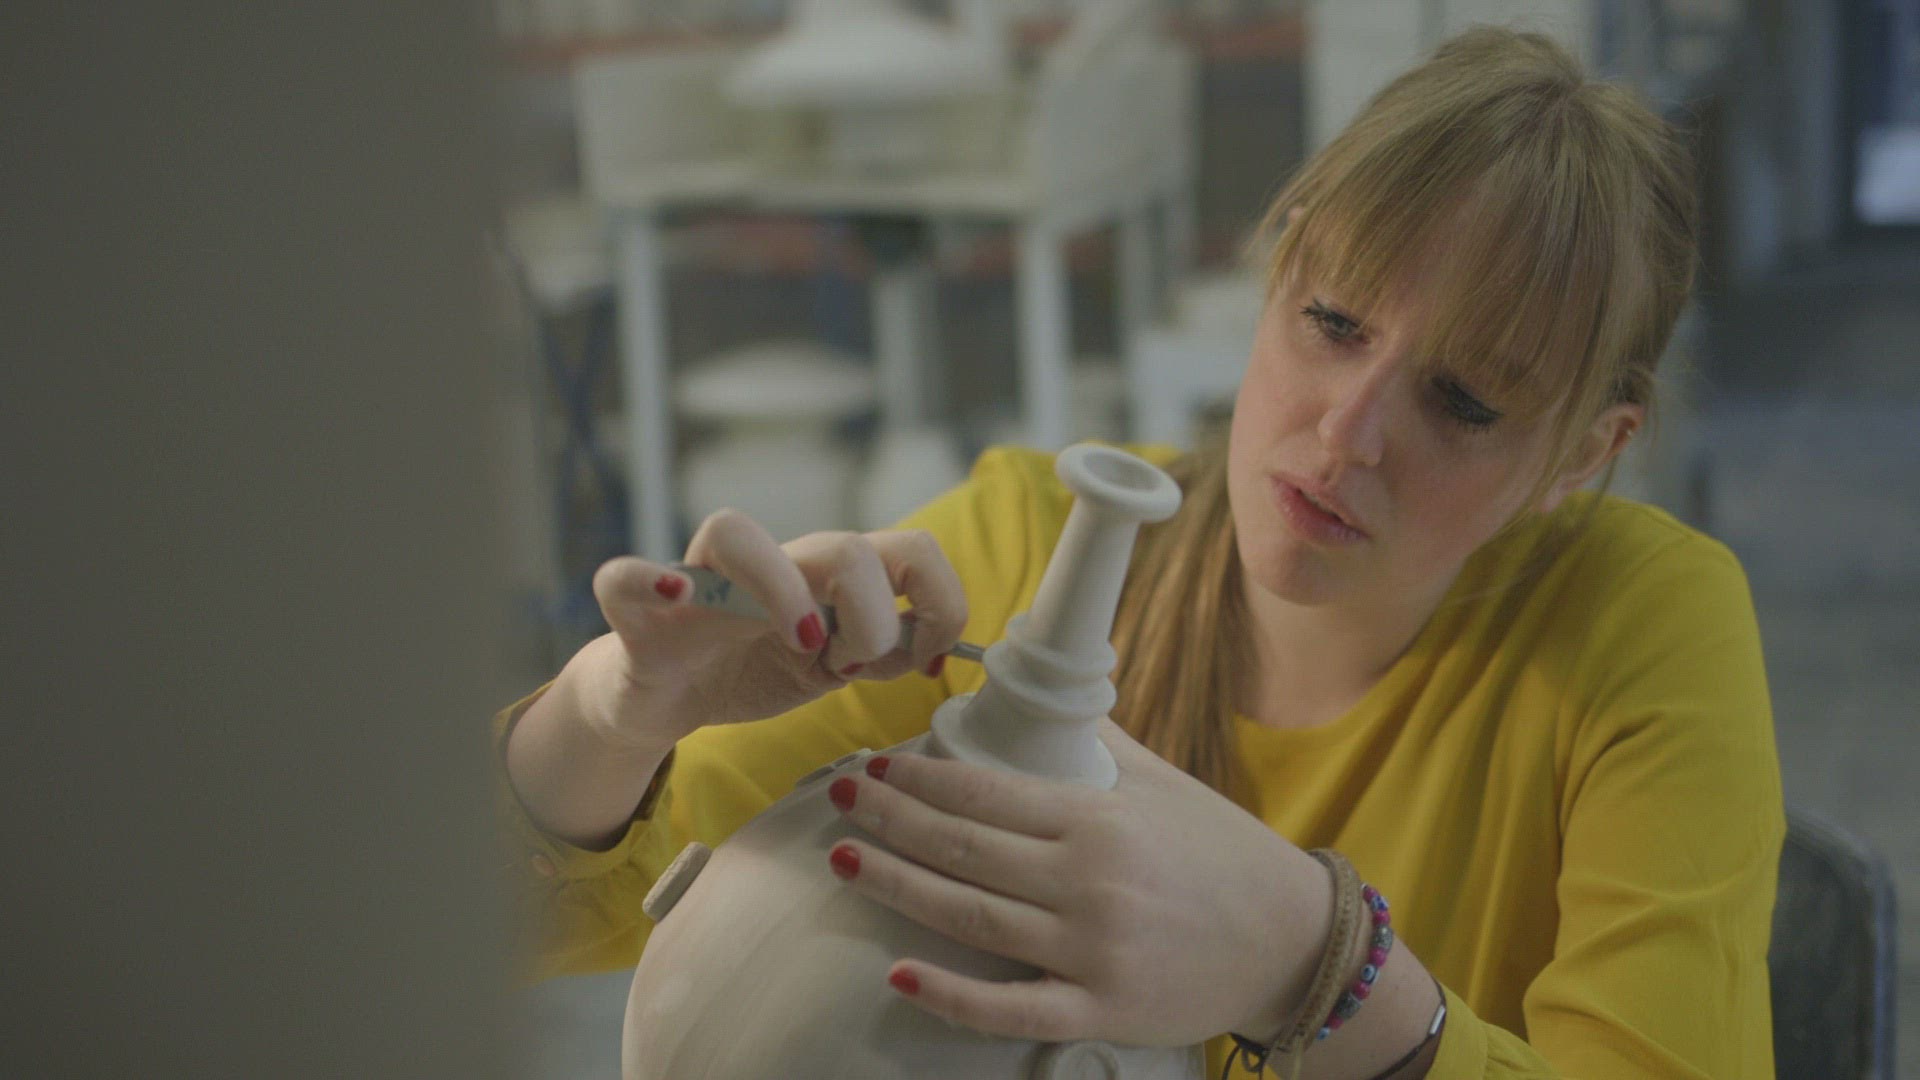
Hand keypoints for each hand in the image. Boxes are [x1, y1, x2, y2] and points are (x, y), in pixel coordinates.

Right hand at [583, 511, 967, 746]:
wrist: (663, 697)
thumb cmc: (752, 668)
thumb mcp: (832, 669)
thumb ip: (884, 651)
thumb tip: (935, 648)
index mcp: (825, 578)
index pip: (910, 551)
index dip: (937, 602)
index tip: (924, 659)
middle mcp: (771, 567)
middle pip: (844, 547)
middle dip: (872, 620)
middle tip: (852, 669)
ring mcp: (702, 581)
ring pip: (733, 532)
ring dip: (782, 593)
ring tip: (797, 647)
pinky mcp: (640, 612)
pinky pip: (623, 576)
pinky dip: (645, 577)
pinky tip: (674, 593)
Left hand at [823, 719, 1329, 1046]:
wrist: (1293, 941)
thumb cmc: (1223, 854)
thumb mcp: (1164, 784)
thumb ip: (1099, 745)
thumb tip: (1044, 697)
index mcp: (1098, 818)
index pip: (987, 789)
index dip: (922, 776)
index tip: (879, 763)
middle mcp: (1088, 880)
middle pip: (964, 845)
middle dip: (891, 818)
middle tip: (839, 795)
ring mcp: (1092, 949)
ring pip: (970, 917)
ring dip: (899, 883)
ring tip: (843, 859)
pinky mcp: (1101, 1011)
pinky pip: (1011, 1008)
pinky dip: (952, 995)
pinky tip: (900, 972)